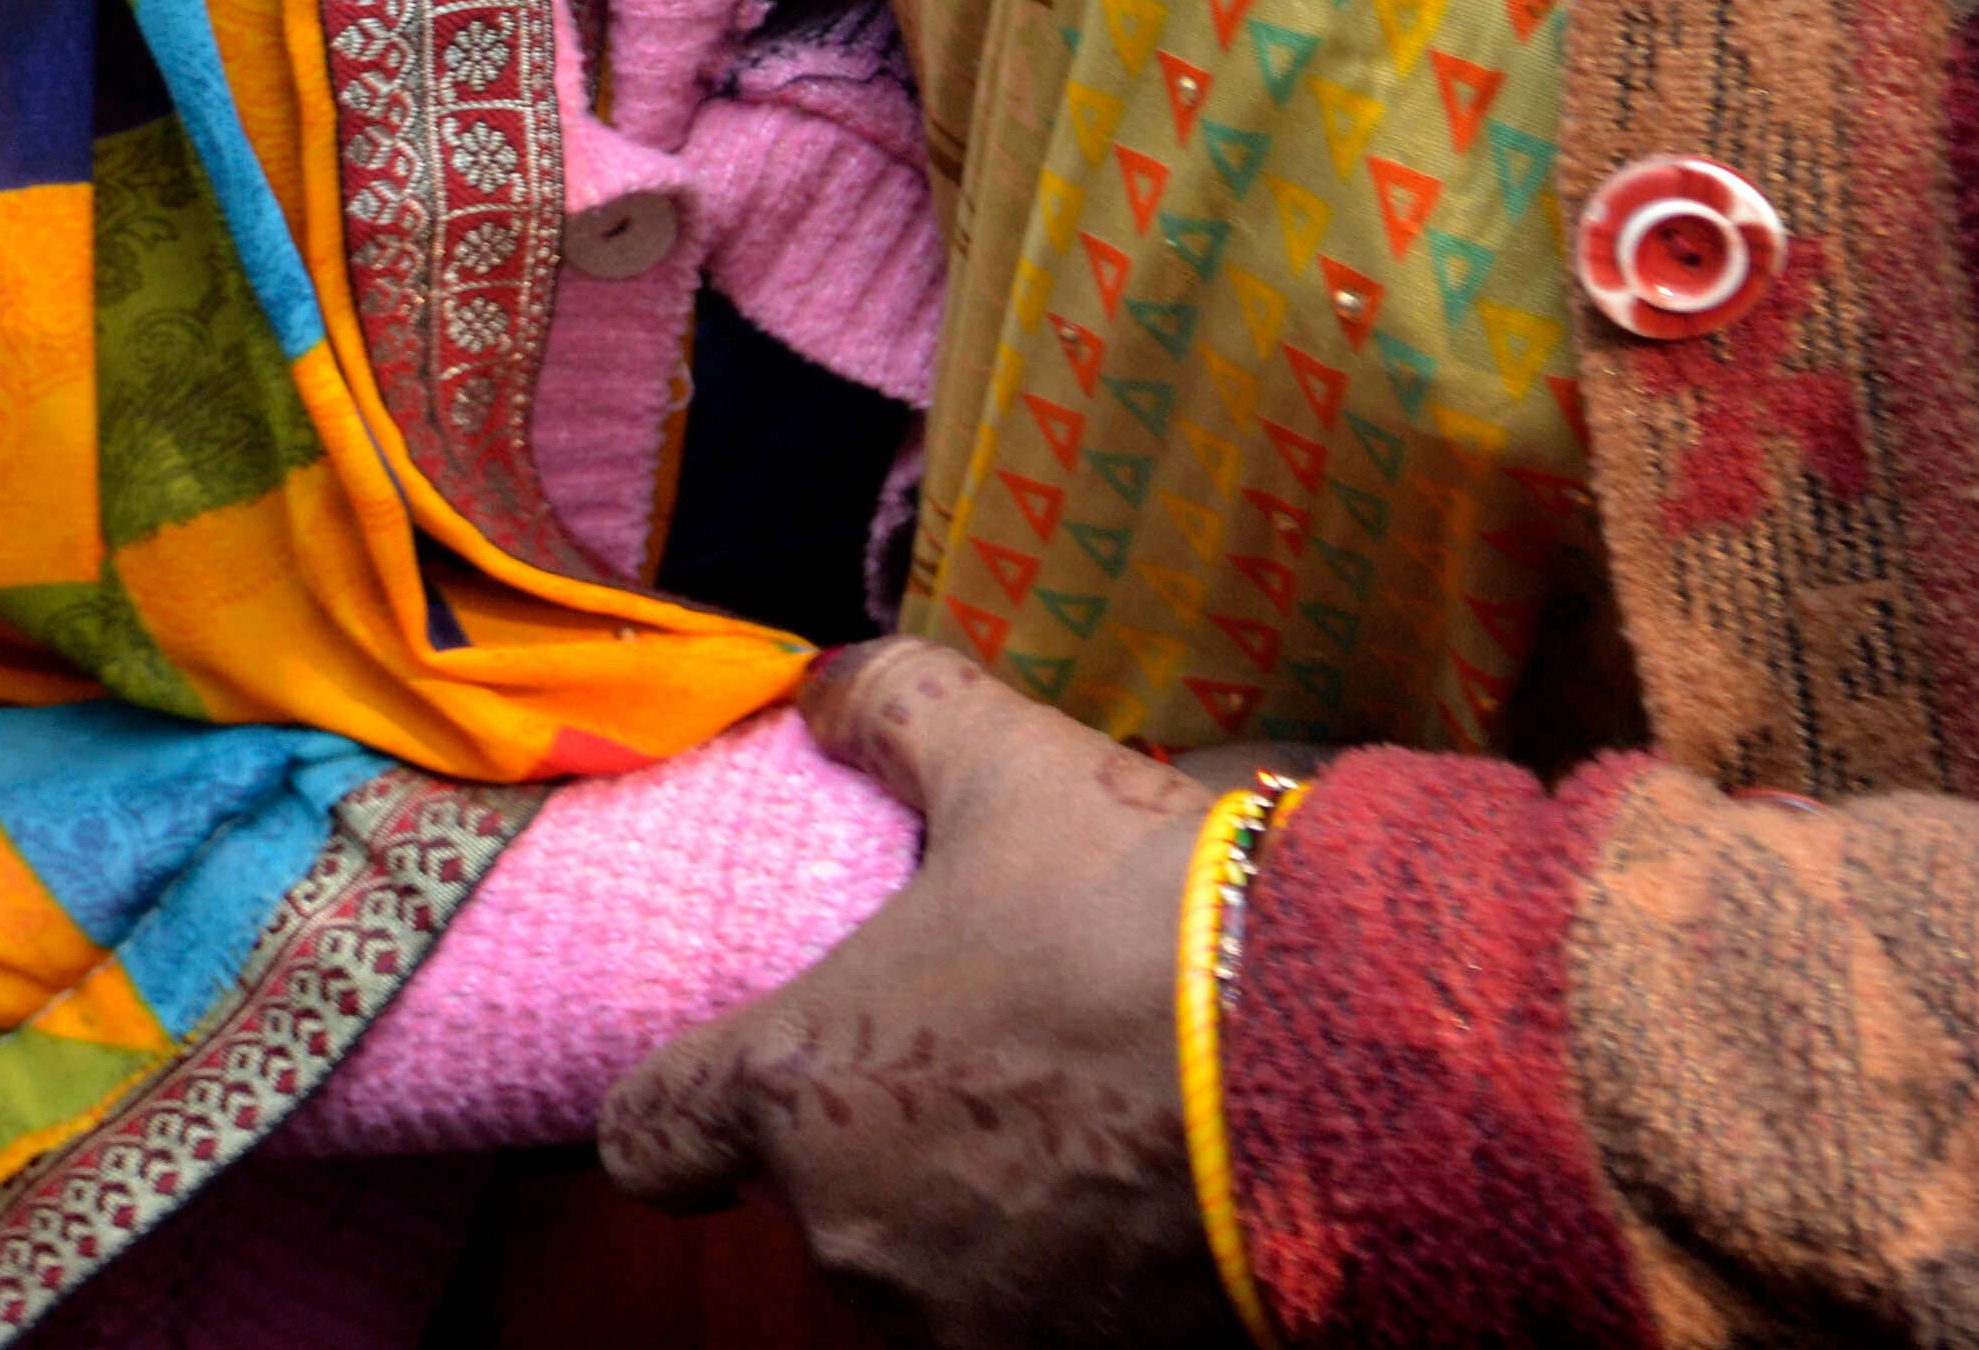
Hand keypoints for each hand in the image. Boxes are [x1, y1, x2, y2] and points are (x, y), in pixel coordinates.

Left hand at [597, 644, 1241, 1348]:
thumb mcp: (1014, 765)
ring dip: (966, 1197)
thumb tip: (830, 690)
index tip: (739, 1058)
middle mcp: (850, 1232)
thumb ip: (898, 710)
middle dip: (874, 1124)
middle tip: (978, 1040)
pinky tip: (1140, 1177)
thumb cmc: (1140, 917)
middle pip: (808, 1190)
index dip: (683, 1093)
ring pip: (918, 1257)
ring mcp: (958, 1317)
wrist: (1330, 1061)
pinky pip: (1026, 1312)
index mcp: (796, 1089)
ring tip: (1076, 1105)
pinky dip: (1062, 1258)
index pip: (647, 1136)